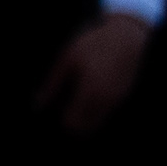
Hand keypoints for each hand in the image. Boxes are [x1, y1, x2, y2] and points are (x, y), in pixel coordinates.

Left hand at [34, 11, 148, 133]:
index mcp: (91, 91)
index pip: (73, 124)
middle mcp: (108, 100)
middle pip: (87, 129)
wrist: (128, 36)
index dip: (62, 123)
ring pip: (98, 124)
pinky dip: (96, 112)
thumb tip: (38, 105)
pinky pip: (107, 114)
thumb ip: (52, 84)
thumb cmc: (95, 44)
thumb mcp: (67, 59)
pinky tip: (90, 96)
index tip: (55, 113)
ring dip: (86, 119)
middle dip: (74, 125)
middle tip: (64, 112)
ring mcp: (119, 100)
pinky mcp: (125, 97)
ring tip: (76, 102)